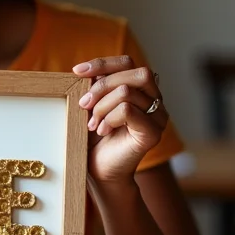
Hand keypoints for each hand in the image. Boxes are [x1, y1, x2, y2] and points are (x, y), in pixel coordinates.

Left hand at [73, 56, 168, 183]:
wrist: (100, 171)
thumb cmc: (95, 138)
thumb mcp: (92, 105)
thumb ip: (95, 86)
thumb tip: (83, 71)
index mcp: (141, 90)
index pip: (127, 62)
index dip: (102, 63)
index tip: (77, 72)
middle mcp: (155, 100)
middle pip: (133, 73)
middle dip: (102, 86)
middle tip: (84, 105)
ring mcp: (158, 116)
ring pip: (126, 92)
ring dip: (101, 107)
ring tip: (92, 124)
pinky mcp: (153, 132)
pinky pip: (127, 110)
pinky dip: (108, 119)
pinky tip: (102, 131)